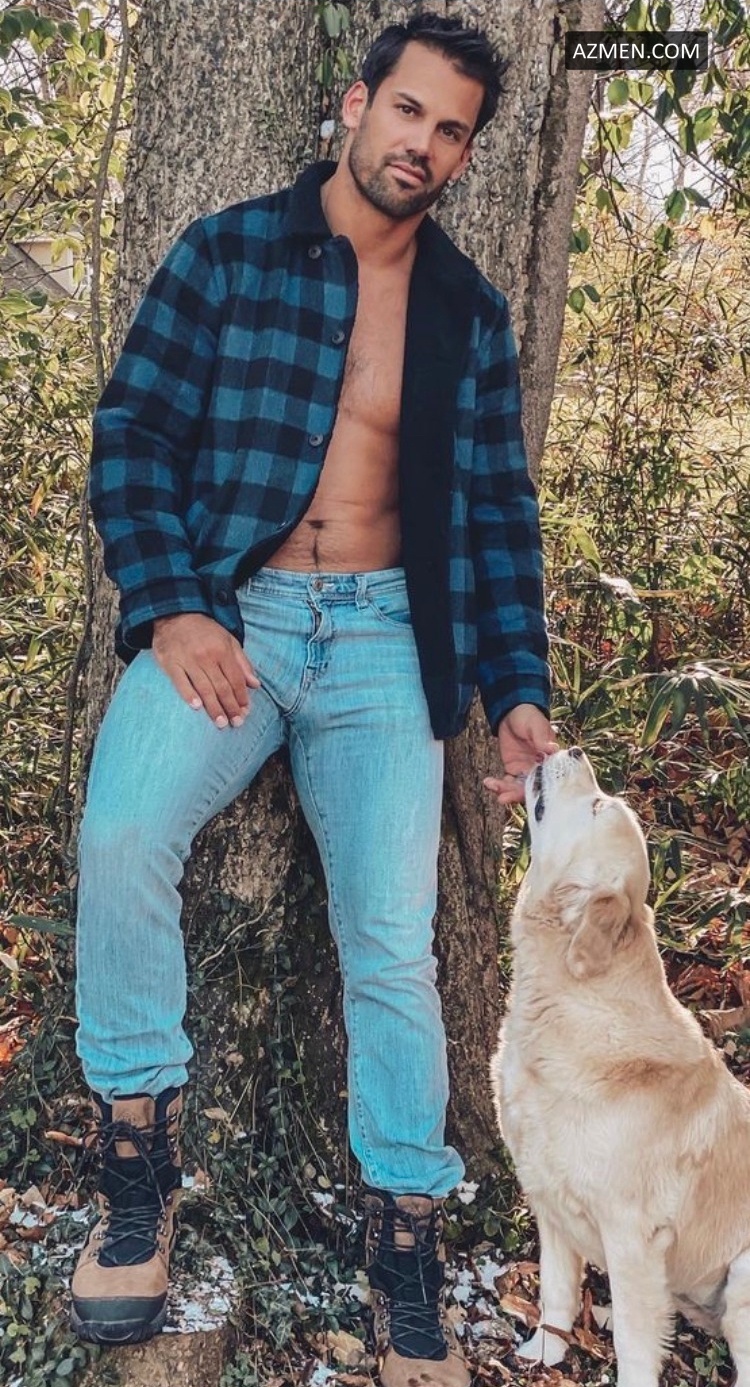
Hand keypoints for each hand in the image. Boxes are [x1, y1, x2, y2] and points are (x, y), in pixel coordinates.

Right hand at [152, 612, 259, 728]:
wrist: (175, 615)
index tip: (245, 712)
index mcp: (222, 651)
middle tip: (235, 723)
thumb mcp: (228, 640)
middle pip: (221, 686)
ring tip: (220, 723)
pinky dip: (188, 694)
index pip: (235, 679)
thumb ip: (242, 663)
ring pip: (203, 688)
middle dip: (230, 707)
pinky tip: (196, 707)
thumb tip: (255, 685)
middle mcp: (206, 656)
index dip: (241, 697)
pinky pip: (180, 682)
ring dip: (213, 707)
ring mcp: (188, 660)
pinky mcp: (171, 664)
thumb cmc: (204, 631)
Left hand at [483, 703, 557, 804]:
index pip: (547, 779)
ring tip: (493, 787)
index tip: (526, 792)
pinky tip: (489, 782)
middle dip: (517, 794)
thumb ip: (542, 738)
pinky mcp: (513, 768)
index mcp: (551, 760)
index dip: (538, 788)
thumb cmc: (529, 717)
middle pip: (531, 788)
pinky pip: (508, 781)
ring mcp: (526, 769)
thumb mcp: (536, 725)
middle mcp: (540, 768)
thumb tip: (552, 749)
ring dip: (506, 791)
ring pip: (518, 787)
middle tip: (504, 797)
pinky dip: (498, 785)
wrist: (513, 712)